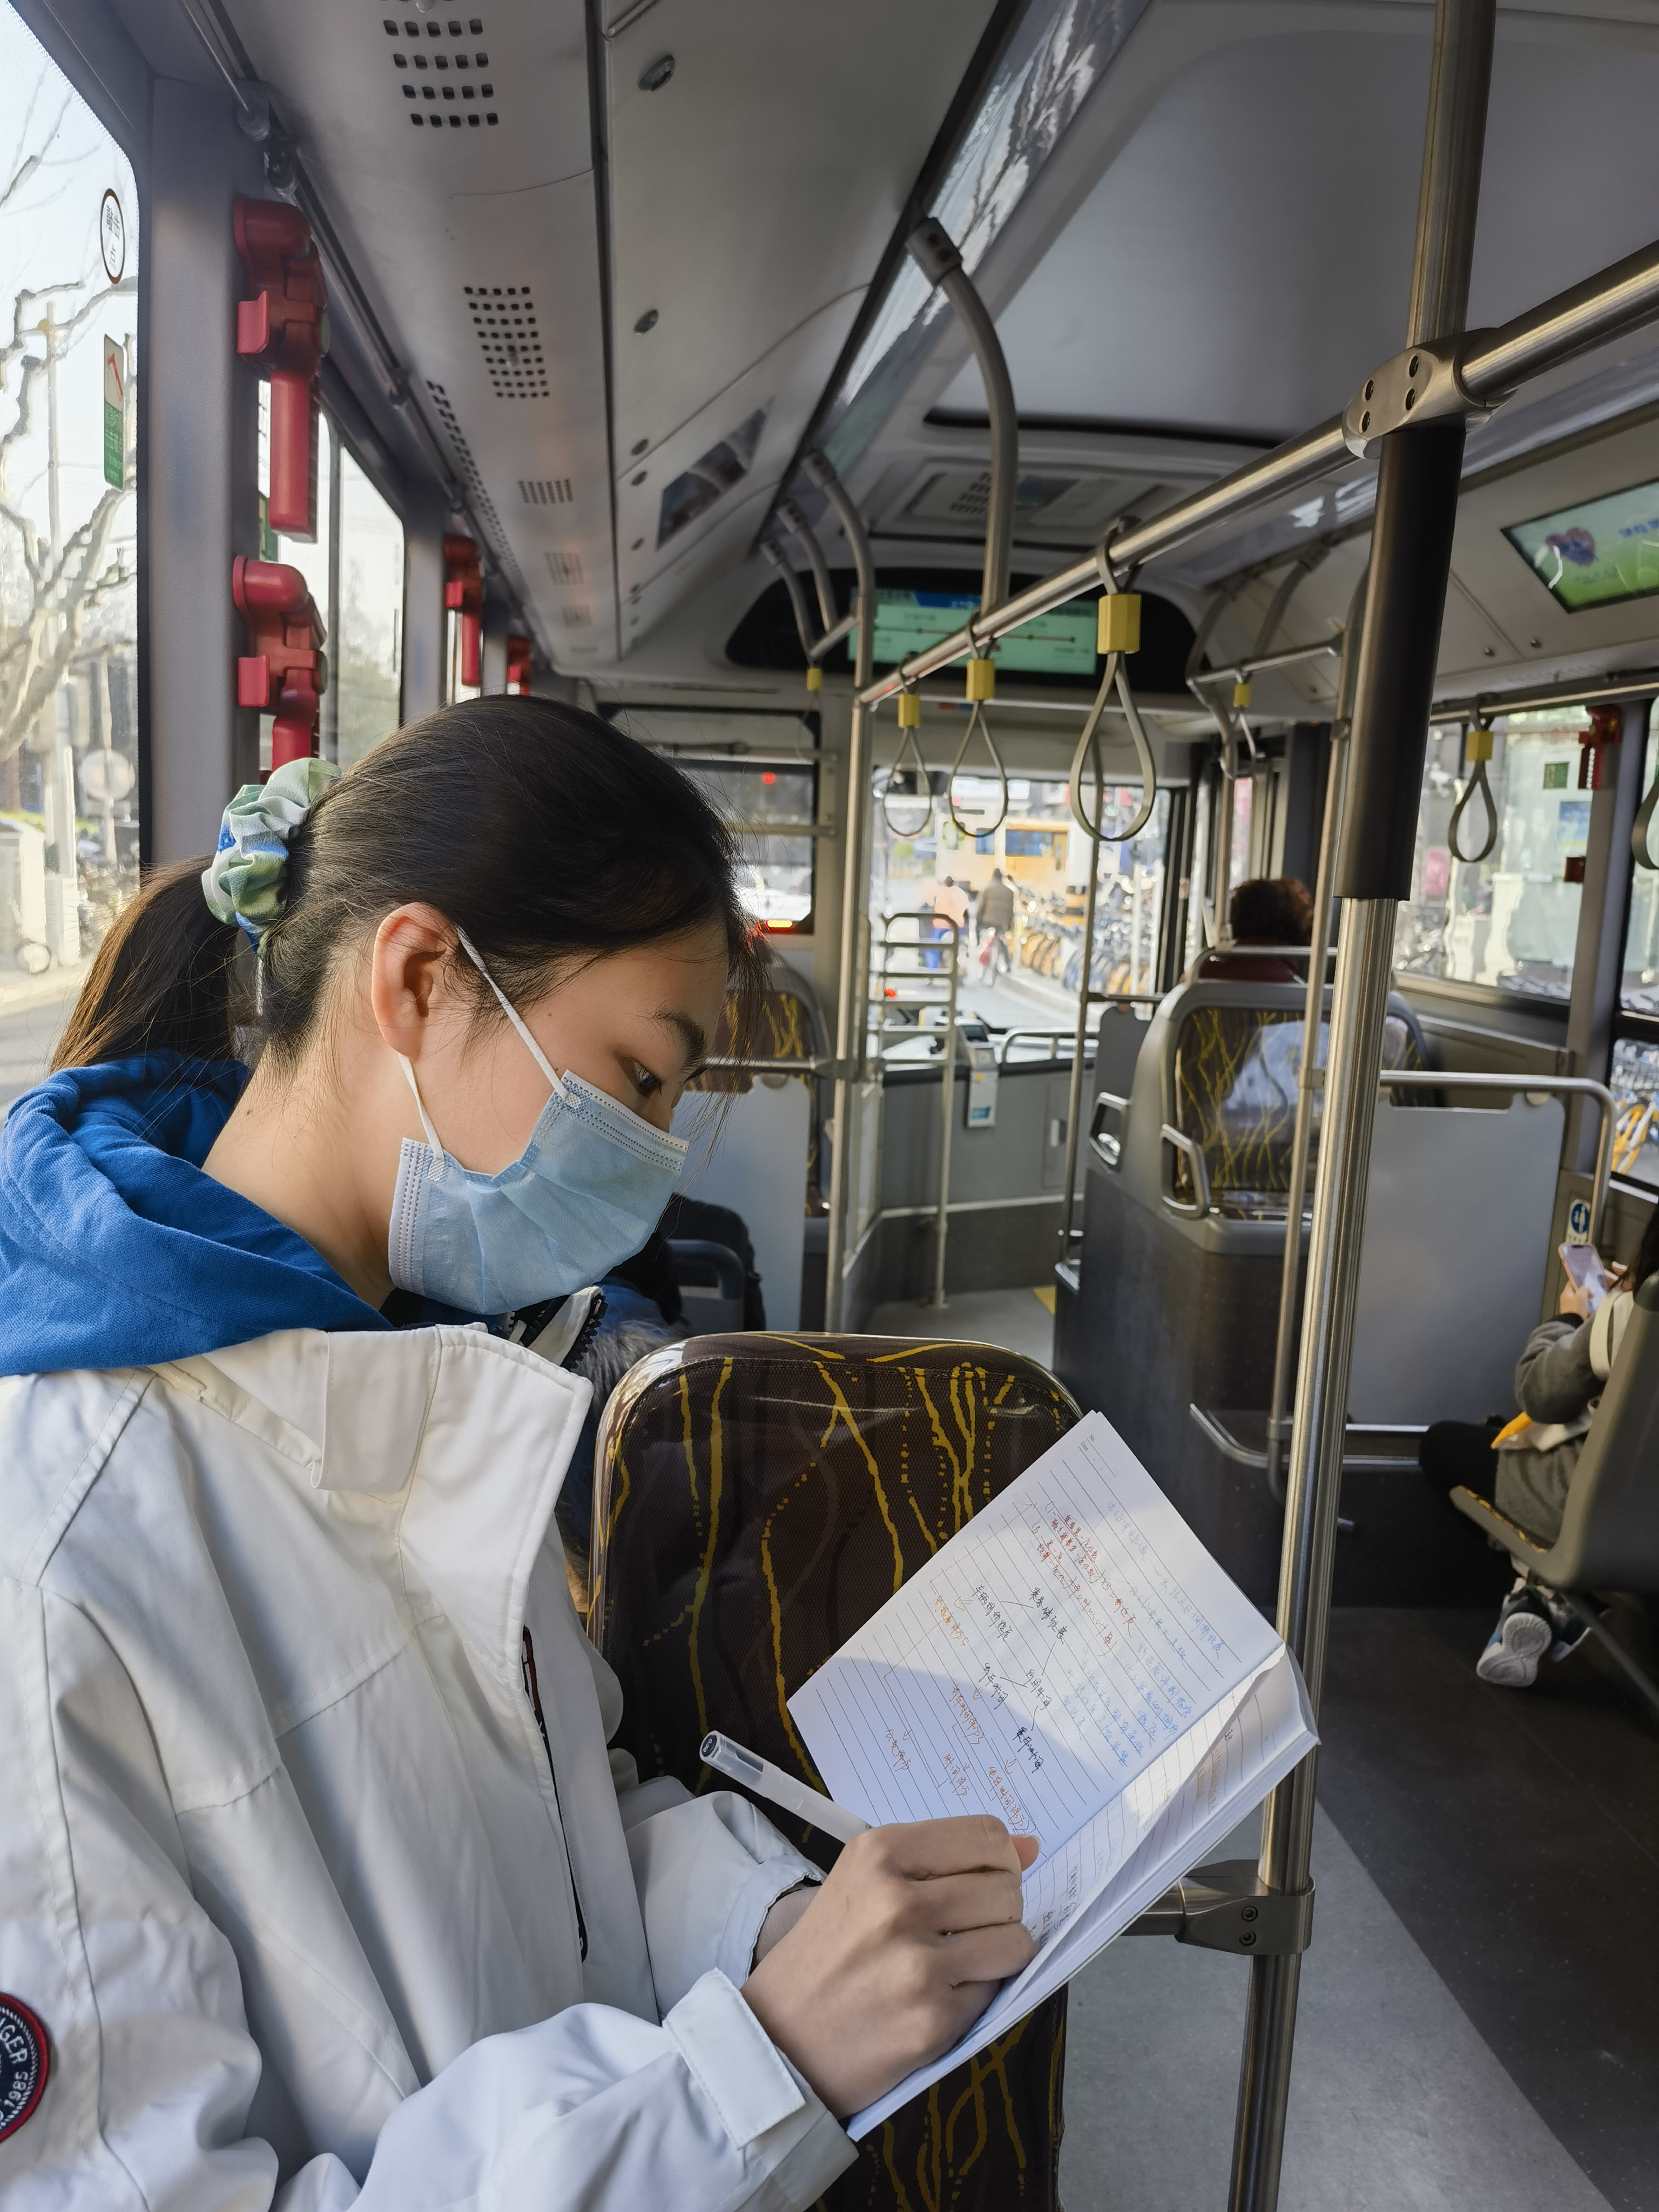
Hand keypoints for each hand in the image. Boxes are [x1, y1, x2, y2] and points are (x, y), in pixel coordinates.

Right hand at [741, 1816, 1038, 2118]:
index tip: (982, 1879)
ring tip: (955, 1962)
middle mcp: (899, 1902)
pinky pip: (997, 1990)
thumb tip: (1031, 1846)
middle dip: (997, 1910)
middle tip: (960, 1928)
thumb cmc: (826, 1953)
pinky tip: (939, 1997)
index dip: (999, 1859)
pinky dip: (979, 1994)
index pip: (987, 1836)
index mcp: (880, 1853)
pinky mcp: (935, 2021)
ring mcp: (918, 1964)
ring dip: (997, 1952)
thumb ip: (946, 1858)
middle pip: (1007, 1888)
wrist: (779, 2039)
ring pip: (1016, 1940)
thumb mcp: (867, 1882)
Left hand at [1558, 1276, 1592, 1318]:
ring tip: (1592, 1302)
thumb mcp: (1581, 1295)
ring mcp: (1568, 1308)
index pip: (1570, 1283)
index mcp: (1565, 1293)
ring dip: (1584, 1302)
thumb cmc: (1576, 1307)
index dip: (1578, 1281)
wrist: (1572, 1324)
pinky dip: (1584, 1310)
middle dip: (1583, 1293)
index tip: (1586, 1282)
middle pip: (1574, 1293)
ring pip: (1577, 1302)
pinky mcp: (1572, 1316)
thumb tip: (1585, 1290)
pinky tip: (1590, 1311)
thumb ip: (1584, 1289)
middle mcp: (1565, 1300)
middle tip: (1591, 1294)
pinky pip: (1579, 1310)